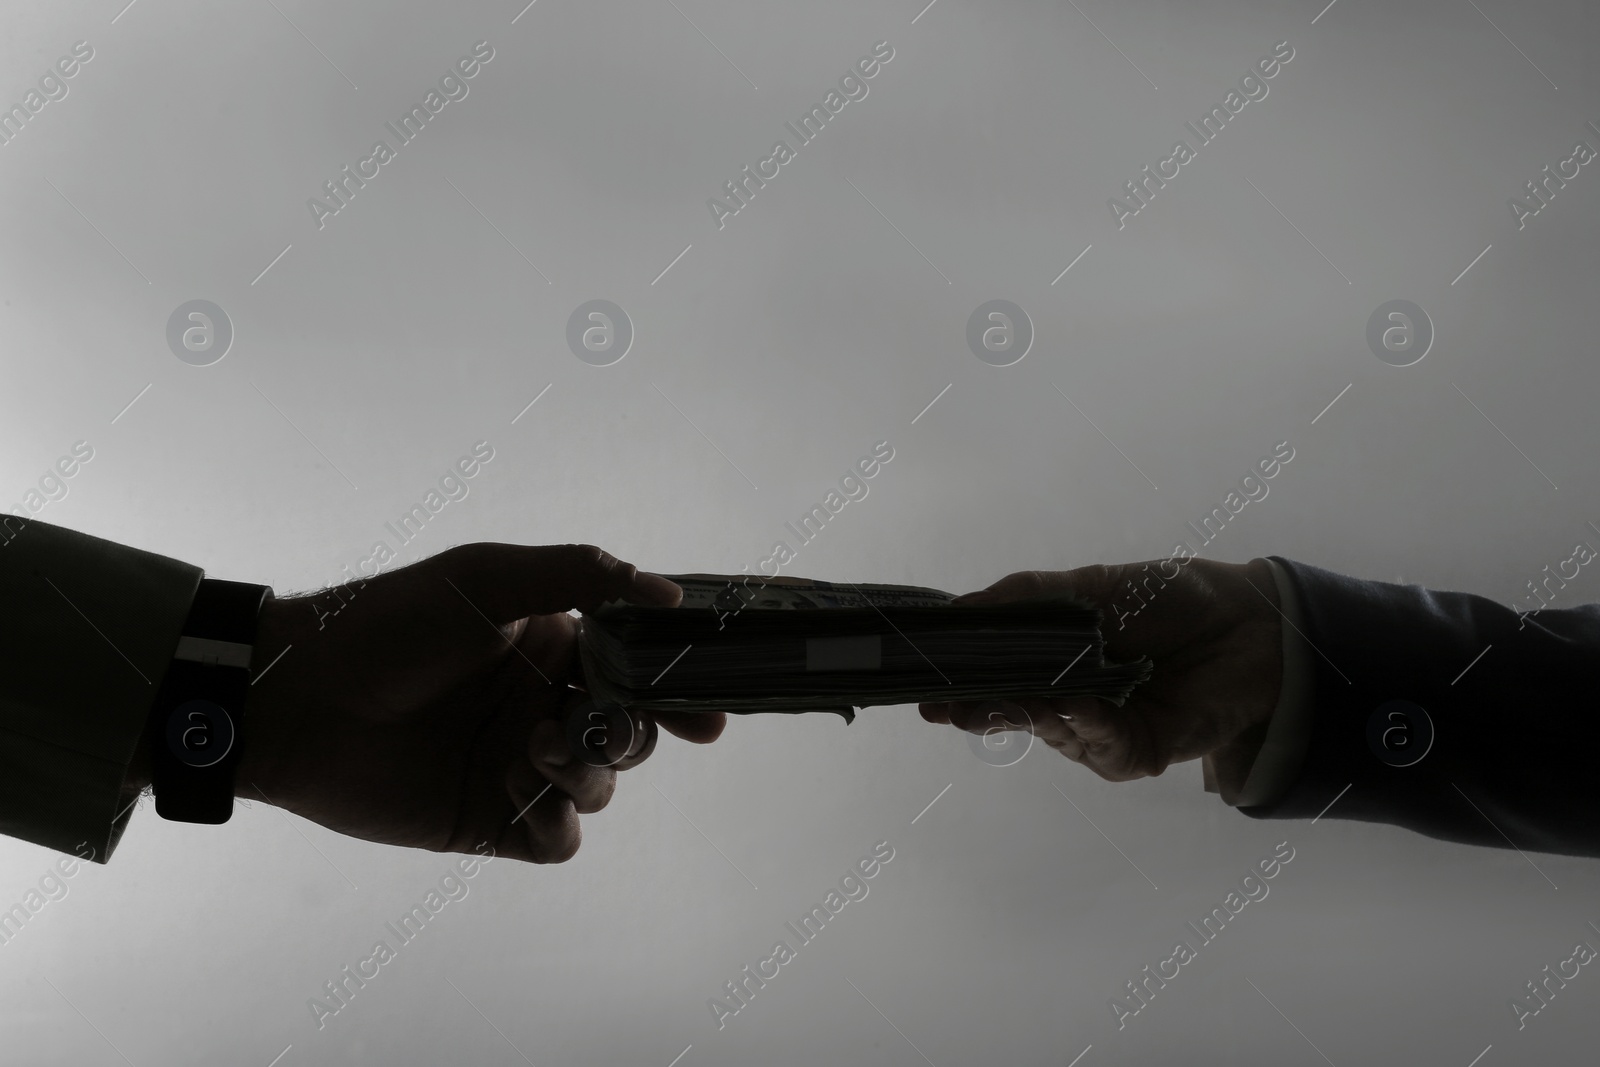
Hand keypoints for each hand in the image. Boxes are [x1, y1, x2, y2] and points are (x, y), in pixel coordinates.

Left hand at [233, 543, 724, 862]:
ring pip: (601, 785)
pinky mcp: (490, 818)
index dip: (680, 688)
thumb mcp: (486, 578)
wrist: (296, 699)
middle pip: (632, 732)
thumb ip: (581, 576)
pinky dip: (558, 820)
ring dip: (587, 769)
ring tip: (536, 748)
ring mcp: (519, 765)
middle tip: (603, 724)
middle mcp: (543, 704)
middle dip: (635, 731)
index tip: (710, 707)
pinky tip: (524, 787)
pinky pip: (557, 839)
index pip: (639, 668)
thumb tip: (669, 596)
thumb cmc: (386, 624)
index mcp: (553, 644)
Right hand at [919, 558, 1282, 786]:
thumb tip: (962, 605)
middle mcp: (1070, 700)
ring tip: (1008, 700)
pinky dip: (1087, 725)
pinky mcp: (1137, 753)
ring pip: (1052, 731)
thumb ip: (1028, 597)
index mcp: (1054, 660)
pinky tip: (1076, 704)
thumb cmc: (1171, 599)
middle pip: (1013, 710)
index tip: (924, 683)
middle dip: (977, 710)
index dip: (960, 680)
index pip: (995, 675)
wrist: (1252, 624)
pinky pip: (1100, 746)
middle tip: (943, 707)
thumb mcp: (1093, 584)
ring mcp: (1102, 730)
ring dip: (1031, 715)